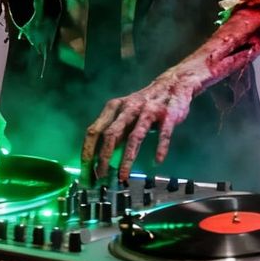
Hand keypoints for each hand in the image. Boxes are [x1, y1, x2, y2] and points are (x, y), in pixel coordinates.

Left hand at [83, 67, 200, 181]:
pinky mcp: (169, 114)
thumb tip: (101, 158)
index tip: (85, 171)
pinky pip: (164, 133)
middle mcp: (129, 107)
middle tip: (101, 177)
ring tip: (123, 176)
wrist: (174, 82)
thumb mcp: (125, 112)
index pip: (94, 131)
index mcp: (115, 107)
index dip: (87, 152)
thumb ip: (115, 130)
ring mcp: (150, 110)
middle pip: (111, 135)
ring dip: (127, 158)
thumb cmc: (146, 103)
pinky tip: (157, 160)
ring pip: (135, 136)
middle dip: (104, 158)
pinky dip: (160, 147)